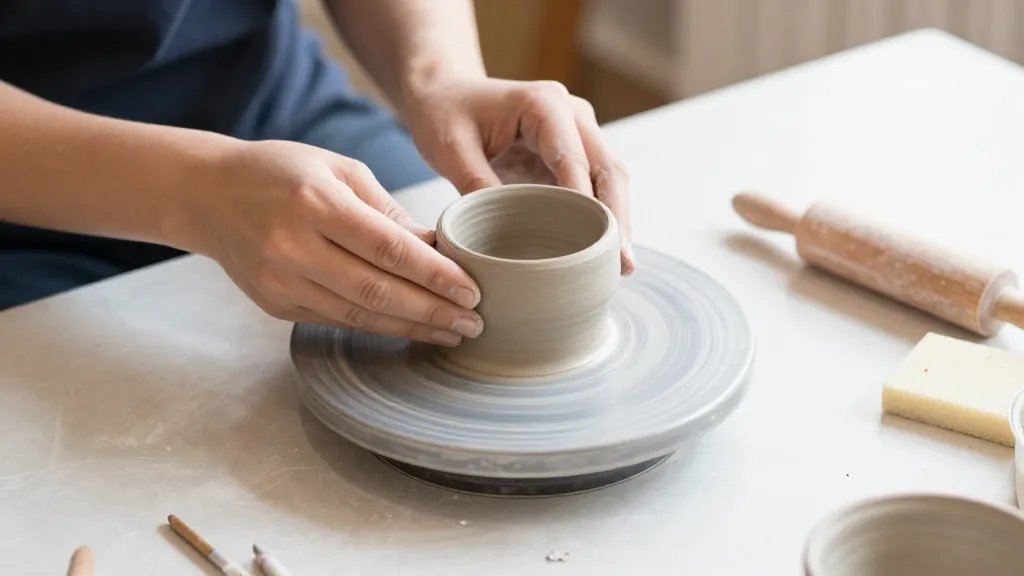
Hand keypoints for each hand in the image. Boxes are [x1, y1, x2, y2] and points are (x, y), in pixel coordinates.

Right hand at [181, 140, 482, 344]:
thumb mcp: (337, 168)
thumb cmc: (281, 172)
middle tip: (474, 322)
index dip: (434, 274)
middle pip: (377, 291)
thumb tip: (437, 248)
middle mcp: (293, 247)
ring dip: (412, 328)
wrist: (207, 194)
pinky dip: (380, 327)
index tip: (472, 289)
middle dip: (433, 311)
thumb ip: (386, 210)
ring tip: (453, 332)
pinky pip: (339, 321)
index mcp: (315, 202)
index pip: (388, 248)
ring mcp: (281, 282)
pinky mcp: (276, 306)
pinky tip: (412, 329)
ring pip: (360, 315)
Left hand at [403, 78, 634, 274]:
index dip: (586, 203)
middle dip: (617, 217)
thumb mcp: (450, 149)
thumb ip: (476, 185)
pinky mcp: (574, 152)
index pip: (574, 159)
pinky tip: (603, 252)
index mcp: (543, 104)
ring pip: (611, 177)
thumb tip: (503, 234)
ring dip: (617, 220)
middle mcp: (571, 113)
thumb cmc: (445, 115)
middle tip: (621, 263)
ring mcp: (578, 131)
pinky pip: (597, 185)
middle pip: (608, 168)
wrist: (446, 95)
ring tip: (621, 266)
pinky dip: (603, 216)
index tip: (592, 244)